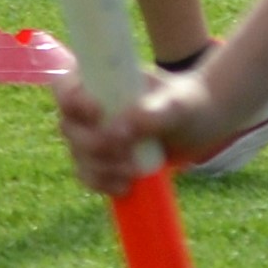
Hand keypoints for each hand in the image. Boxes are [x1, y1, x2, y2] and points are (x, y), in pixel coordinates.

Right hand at [49, 64, 224, 195]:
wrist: (201, 125)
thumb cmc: (187, 104)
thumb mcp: (178, 105)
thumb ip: (153, 112)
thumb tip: (120, 130)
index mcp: (102, 81)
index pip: (66, 86)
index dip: (73, 101)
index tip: (99, 112)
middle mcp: (92, 106)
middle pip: (69, 127)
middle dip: (94, 144)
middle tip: (125, 151)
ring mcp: (95, 134)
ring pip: (77, 154)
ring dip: (99, 168)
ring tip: (131, 172)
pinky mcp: (105, 159)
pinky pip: (88, 174)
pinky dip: (101, 183)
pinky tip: (123, 187)